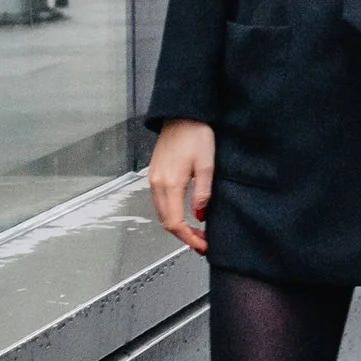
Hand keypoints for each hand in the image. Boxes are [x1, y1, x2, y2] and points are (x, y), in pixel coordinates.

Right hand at [148, 119, 214, 253]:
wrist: (182, 114)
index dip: (188, 238)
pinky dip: (172, 213)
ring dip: (178, 226)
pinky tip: (185, 214)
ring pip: (162, 213)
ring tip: (197, 232)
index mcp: (169, 184)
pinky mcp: (155, 174)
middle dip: (183, 236)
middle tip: (202, 242)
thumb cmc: (196, 134)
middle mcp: (157, 184)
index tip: (202, 246)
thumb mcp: (207, 165)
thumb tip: (200, 215)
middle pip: (166, 221)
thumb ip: (203, 193)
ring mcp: (153, 179)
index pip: (175, 222)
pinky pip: (160, 202)